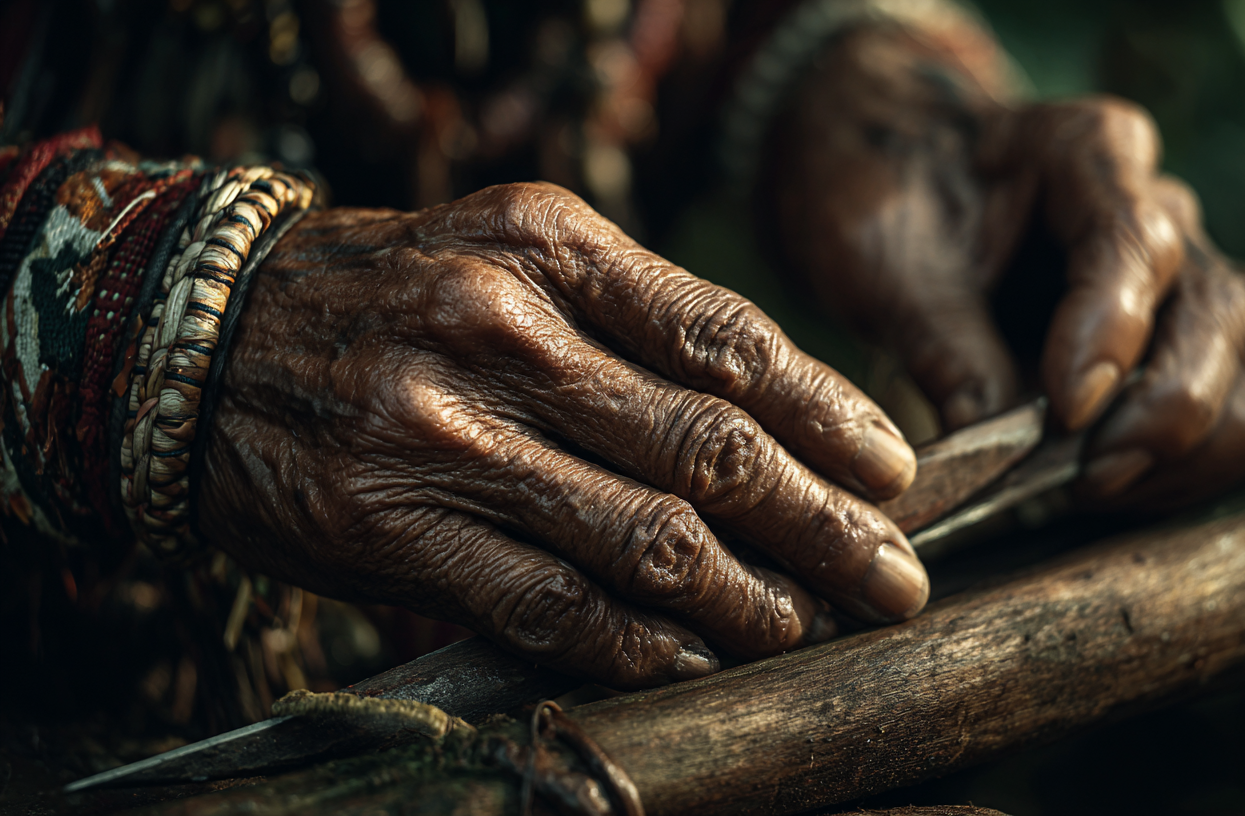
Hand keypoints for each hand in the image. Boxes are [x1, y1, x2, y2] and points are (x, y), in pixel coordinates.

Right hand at [197, 183, 926, 688]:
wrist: (204, 338)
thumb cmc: (392, 294)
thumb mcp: (511, 256)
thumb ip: (635, 324)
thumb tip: (776, 426)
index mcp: (549, 243)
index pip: (729, 338)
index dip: (830, 415)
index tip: (895, 470)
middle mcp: (504, 329)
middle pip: (709, 446)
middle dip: (824, 522)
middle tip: (894, 575)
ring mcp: (444, 434)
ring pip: (644, 536)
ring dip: (750, 596)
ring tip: (811, 622)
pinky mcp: (394, 530)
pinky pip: (550, 604)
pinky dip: (640, 641)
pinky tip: (700, 656)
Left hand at [765, 24, 1244, 506]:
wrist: (906, 190)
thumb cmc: (893, 217)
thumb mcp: (887, 269)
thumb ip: (942, 348)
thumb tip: (995, 451)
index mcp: (1080, 153)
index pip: (1134, 240)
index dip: (1112, 336)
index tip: (1067, 412)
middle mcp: (1159, 205)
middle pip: (1224, 306)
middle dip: (1171, 414)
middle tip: (1092, 482)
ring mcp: (1200, 264)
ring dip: (1223, 440)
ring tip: (1129, 491)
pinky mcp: (1222, 325)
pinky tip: (1208, 473)